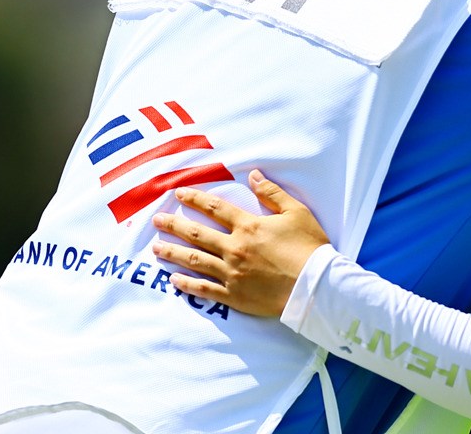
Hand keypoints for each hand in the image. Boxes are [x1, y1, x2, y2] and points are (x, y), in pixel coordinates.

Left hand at [151, 169, 330, 316]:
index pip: (215, 208)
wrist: (315, 286)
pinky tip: (173, 279)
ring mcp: (231, 273)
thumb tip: (253, 175)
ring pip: (195, 260)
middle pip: (197, 233)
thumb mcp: (296, 212)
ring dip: (173, 252)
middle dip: (174, 225)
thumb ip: (272, 193)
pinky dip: (187, 284)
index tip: (178, 193)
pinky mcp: (234, 295)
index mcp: (248, 226)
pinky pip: (204, 288)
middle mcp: (234, 248)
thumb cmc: (309, 247)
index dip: (195, 199)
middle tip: (156, 220)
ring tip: (155, 248)